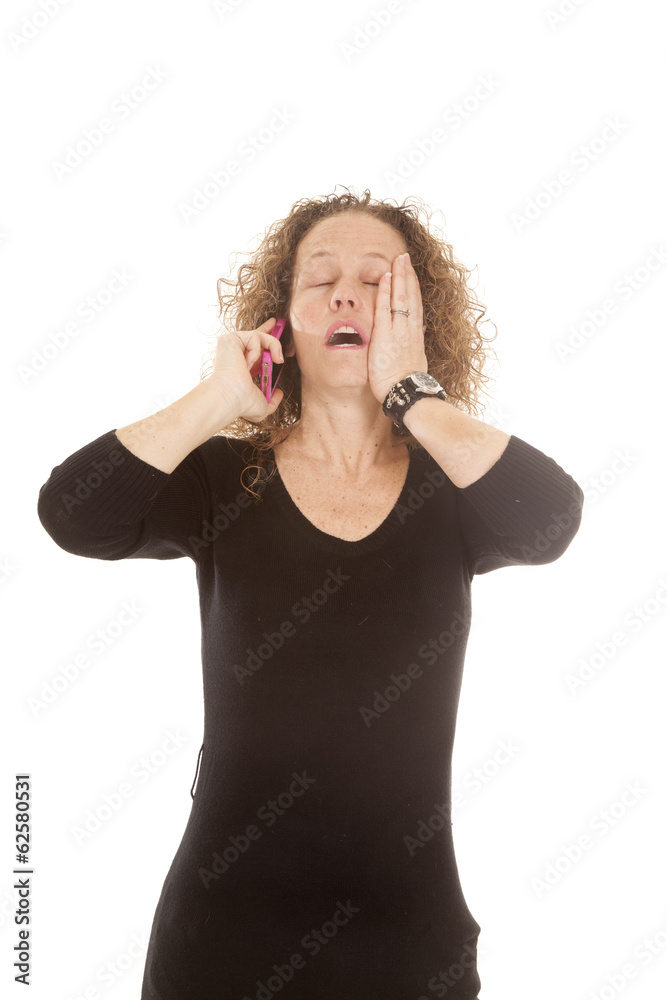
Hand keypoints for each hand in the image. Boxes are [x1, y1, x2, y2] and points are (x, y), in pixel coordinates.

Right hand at [207, 317, 284, 422]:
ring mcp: (233, 345)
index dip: (266, 337)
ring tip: (277, 360)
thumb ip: (272, 400)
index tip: (275, 328)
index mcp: (243, 366)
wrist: (232, 396)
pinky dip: (257, 350)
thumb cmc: (243, 403)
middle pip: (255, 333)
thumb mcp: (263, 405)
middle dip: (270, 329)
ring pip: (260, 336)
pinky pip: (255, 337)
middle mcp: (236, 354)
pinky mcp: (230, 338)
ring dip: (273, 347)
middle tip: (281, 324)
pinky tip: (248, 363)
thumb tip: (279, 393)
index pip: (255, 348)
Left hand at [368, 252, 427, 404]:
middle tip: (405, 257)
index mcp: (415, 336)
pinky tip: (384, 277)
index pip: (415, 306)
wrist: (406, 393)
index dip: (413, 288)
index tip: (411, 274)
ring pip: (401, 297)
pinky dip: (384, 291)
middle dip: (408, 275)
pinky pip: (384, 308)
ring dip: (399, 276)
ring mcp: (398, 331)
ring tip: (398, 259)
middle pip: (410, 296)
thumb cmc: (408, 384)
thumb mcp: (416, 362)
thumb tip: (418, 336)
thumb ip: (415, 347)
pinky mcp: (385, 335)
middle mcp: (409, 330)